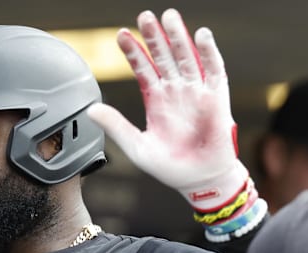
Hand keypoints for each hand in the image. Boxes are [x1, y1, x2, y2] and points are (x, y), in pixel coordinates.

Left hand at [87, 9, 246, 210]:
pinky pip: (214, 70)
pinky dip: (208, 52)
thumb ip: (115, 126)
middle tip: (144, 16)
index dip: (133, 52)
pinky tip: (201, 36)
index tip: (121, 34)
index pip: (142, 69)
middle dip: (154, 36)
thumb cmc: (170, 167)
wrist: (199, 181)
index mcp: (156, 101)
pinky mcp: (217, 98)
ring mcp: (196, 93)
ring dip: (178, 37)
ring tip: (169, 17)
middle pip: (163, 57)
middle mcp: (176, 92)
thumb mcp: (136, 147)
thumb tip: (91, 110)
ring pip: (186, 58)